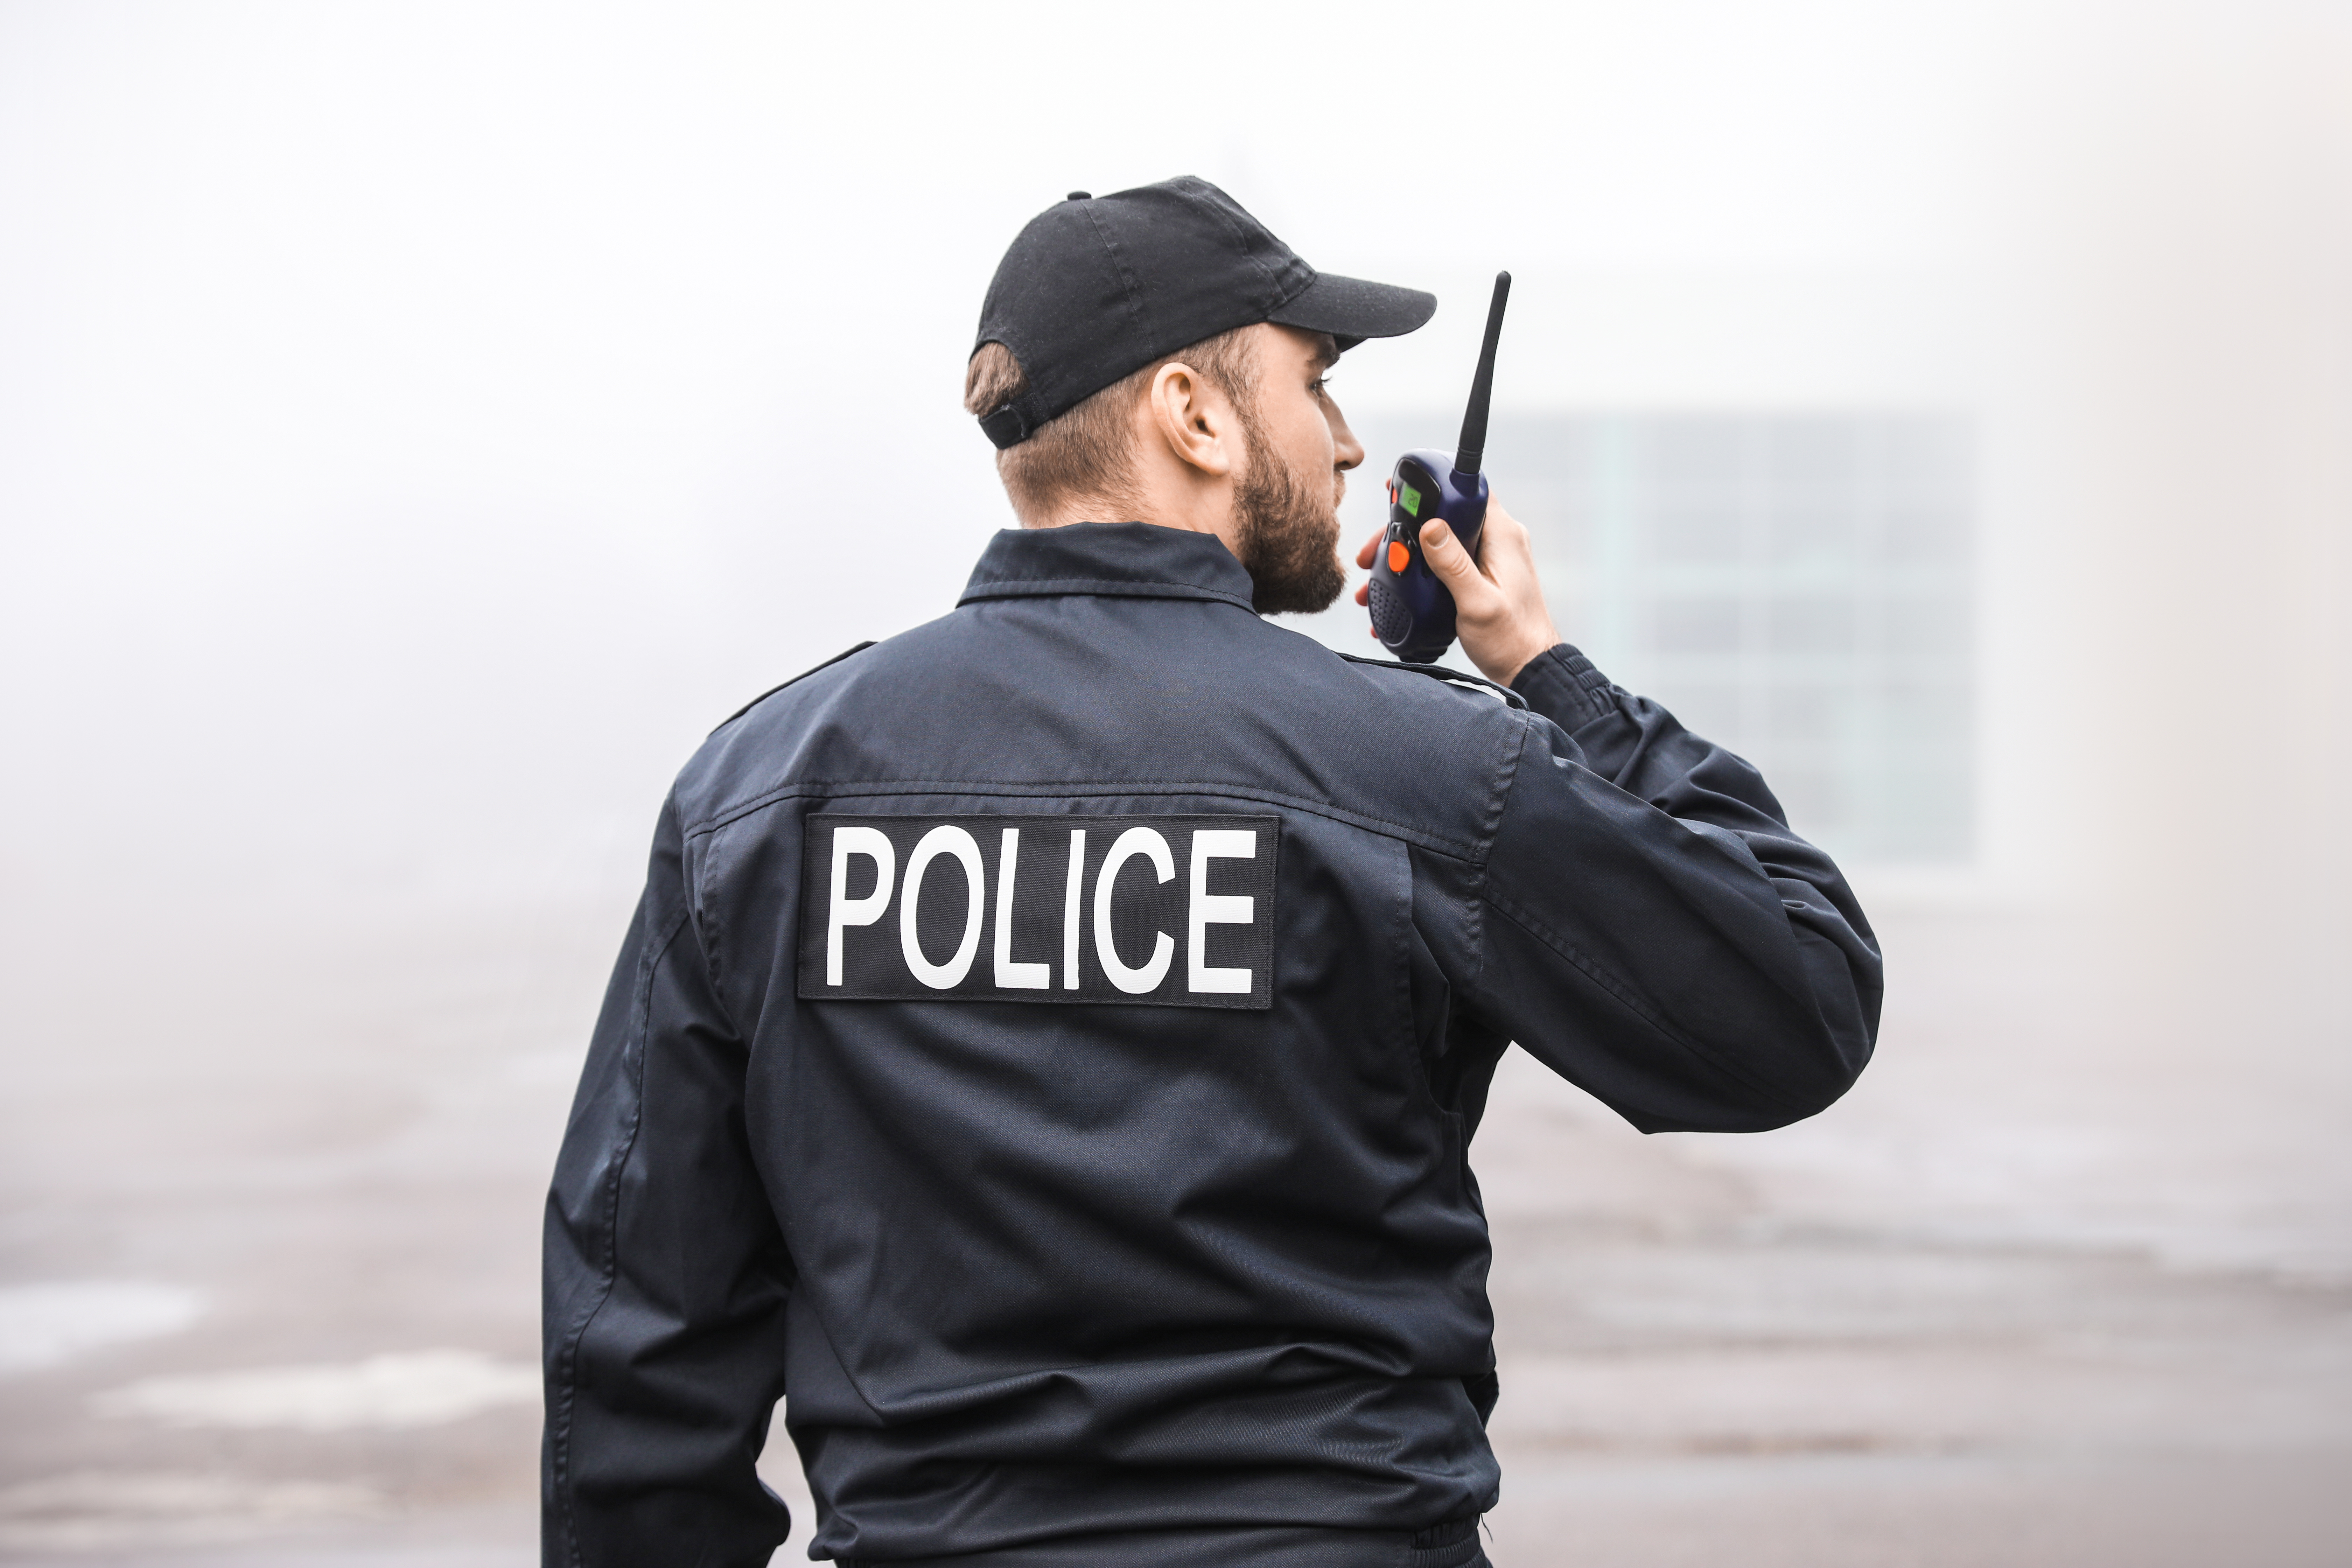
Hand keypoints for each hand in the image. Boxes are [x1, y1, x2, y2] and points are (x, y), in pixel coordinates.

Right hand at [1351, 497, 1559, 684]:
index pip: (1470, 492)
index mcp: (1503, 537)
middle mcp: (1498, 541)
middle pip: (1446, 516)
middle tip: (1377, 548)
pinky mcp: (1481, 574)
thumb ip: (1453, 564)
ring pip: (1442, 539)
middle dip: (1407, 529)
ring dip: (1409, 552)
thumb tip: (1431, 527)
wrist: (1528, 667)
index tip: (1402, 491)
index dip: (1436, 486)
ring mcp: (1490, 557)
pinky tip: (1400, 587)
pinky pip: (1447, 560)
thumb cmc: (1512, 639)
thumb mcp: (1477, 603)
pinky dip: (1422, 569)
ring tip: (1379, 572)